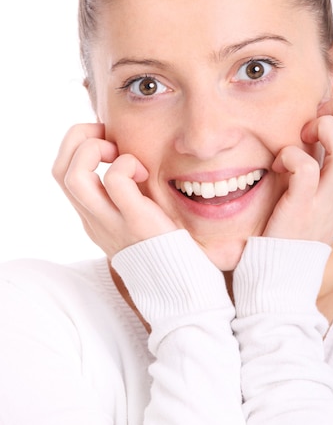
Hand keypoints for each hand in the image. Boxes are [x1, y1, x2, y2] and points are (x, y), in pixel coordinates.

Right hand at [52, 123, 176, 257]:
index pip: (61, 172)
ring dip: (95, 149)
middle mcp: (93, 219)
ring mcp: (110, 222)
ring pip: (74, 176)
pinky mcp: (135, 221)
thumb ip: (127, 195)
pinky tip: (145, 173)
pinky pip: (114, 180)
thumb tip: (130, 156)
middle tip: (111, 139)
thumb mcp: (135, 216)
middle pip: (59, 170)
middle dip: (79, 138)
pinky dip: (126, 164)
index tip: (107, 139)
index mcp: (92, 215)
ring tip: (122, 154)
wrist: (181, 285)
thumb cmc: (166, 245)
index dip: (77, 145)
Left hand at [263, 98, 332, 243]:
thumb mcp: (312, 194)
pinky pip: (307, 170)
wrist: (280, 276)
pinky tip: (278, 165)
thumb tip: (304, 132)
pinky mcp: (302, 210)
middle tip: (312, 121)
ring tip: (300, 138)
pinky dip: (291, 156)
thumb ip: (315, 166)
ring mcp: (325, 201)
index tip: (316, 117)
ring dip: (322, 131)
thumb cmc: (289, 229)